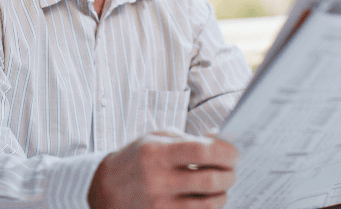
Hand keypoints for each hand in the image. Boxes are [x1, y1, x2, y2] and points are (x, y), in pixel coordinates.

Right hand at [88, 131, 237, 208]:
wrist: (106, 188)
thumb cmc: (136, 158)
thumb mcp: (157, 138)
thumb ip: (189, 139)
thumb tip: (220, 140)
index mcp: (157, 153)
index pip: (201, 152)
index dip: (225, 152)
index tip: (234, 153)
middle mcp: (158, 180)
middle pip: (209, 181)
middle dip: (229, 175)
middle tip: (232, 169)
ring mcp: (160, 205)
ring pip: (208, 204)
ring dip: (223, 194)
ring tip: (222, 184)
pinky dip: (209, 207)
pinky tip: (208, 198)